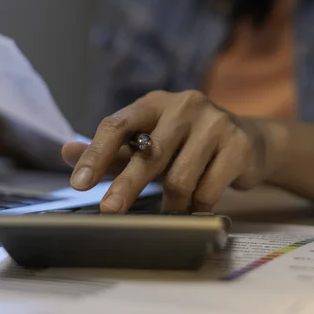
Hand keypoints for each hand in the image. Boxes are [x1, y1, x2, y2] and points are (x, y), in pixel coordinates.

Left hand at [62, 90, 268, 212]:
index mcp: (154, 103)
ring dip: (172, 204)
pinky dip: (198, 206)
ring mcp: (215, 123)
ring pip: (180, 177)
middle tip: (109, 211)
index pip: (117, 125)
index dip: (96, 154)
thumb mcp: (147, 142)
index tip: (78, 183)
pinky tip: (198, 205)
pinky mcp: (238, 145)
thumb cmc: (186, 144)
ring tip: (172, 210)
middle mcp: (184, 105)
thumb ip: (111, 150)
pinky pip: (208, 189)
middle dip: (127, 186)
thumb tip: (65, 152)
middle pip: (149, 153)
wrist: (248, 143)